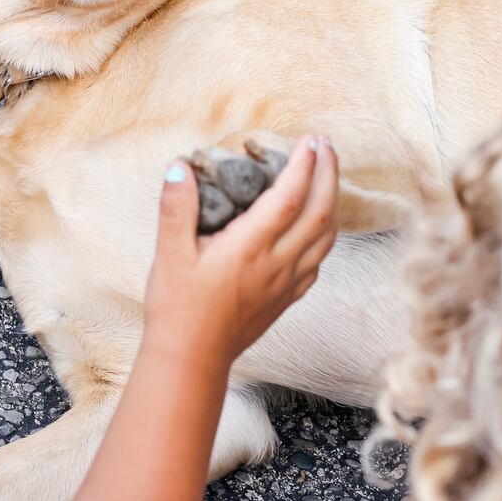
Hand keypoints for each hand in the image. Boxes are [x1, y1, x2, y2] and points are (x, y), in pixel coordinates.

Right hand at [142, 137, 338, 368]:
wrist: (191, 359)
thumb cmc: (178, 308)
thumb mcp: (169, 255)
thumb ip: (177, 209)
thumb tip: (180, 168)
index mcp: (250, 248)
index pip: (288, 198)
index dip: (303, 165)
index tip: (308, 141)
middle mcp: (277, 264)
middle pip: (320, 212)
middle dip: (328, 173)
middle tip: (325, 145)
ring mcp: (287, 283)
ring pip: (327, 236)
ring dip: (332, 200)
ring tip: (328, 174)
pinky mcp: (287, 298)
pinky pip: (318, 260)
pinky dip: (325, 234)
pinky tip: (317, 224)